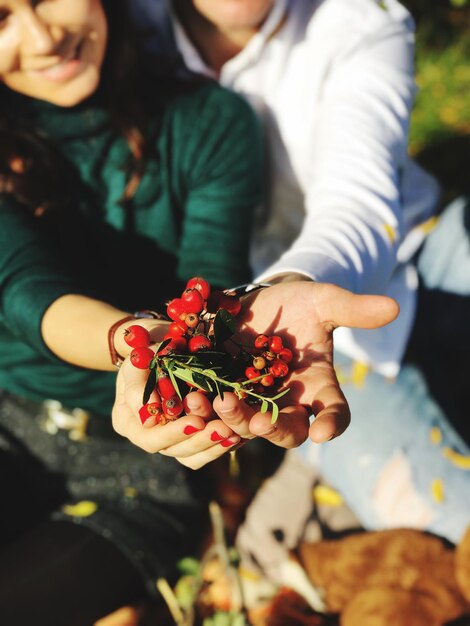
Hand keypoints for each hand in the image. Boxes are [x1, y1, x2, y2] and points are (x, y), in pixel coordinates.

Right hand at [112, 357, 240, 469]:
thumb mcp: (137, 362)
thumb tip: (148, 414)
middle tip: (223, 428)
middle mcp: (149, 436)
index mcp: (129, 422)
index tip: (196, 422)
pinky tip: (236, 435)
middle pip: (174, 450)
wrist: (162, 346)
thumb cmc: (146, 352)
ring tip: (232, 432)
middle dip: (200, 440)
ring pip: (192, 456)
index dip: (173, 433)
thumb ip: (137, 387)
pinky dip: (220, 445)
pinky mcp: (192, 438)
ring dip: (213, 444)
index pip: (150, 438)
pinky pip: (205, 451)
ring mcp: (171, 439)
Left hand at [211, 281, 398, 445]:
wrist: (260, 302)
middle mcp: (288, 402)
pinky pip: (215, 412)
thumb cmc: (299, 304)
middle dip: (274, 428)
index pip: (334, 413)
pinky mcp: (224, 393)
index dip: (331, 424)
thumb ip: (353, 309)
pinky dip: (204, 410)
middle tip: (259, 423)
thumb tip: (394, 306)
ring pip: (246, 426)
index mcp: (318, 386)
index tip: (325, 431)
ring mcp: (254, 401)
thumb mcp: (325, 301)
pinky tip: (191, 399)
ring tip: (214, 403)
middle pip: (287, 429)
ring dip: (232, 420)